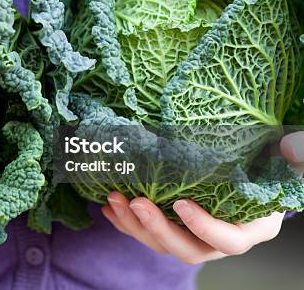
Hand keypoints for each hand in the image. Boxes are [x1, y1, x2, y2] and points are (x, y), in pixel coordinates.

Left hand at [101, 132, 303, 264]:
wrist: (252, 174)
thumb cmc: (271, 169)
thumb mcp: (290, 163)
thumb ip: (297, 157)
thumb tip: (292, 146)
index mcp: (248, 229)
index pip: (228, 240)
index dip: (205, 228)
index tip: (182, 204)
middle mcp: (218, 239)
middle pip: (186, 248)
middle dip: (157, 228)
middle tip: (136, 201)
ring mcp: (193, 235)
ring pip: (161, 242)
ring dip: (134, 224)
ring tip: (114, 199)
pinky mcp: (173, 226)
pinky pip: (147, 232)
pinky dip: (126, 222)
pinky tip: (109, 207)